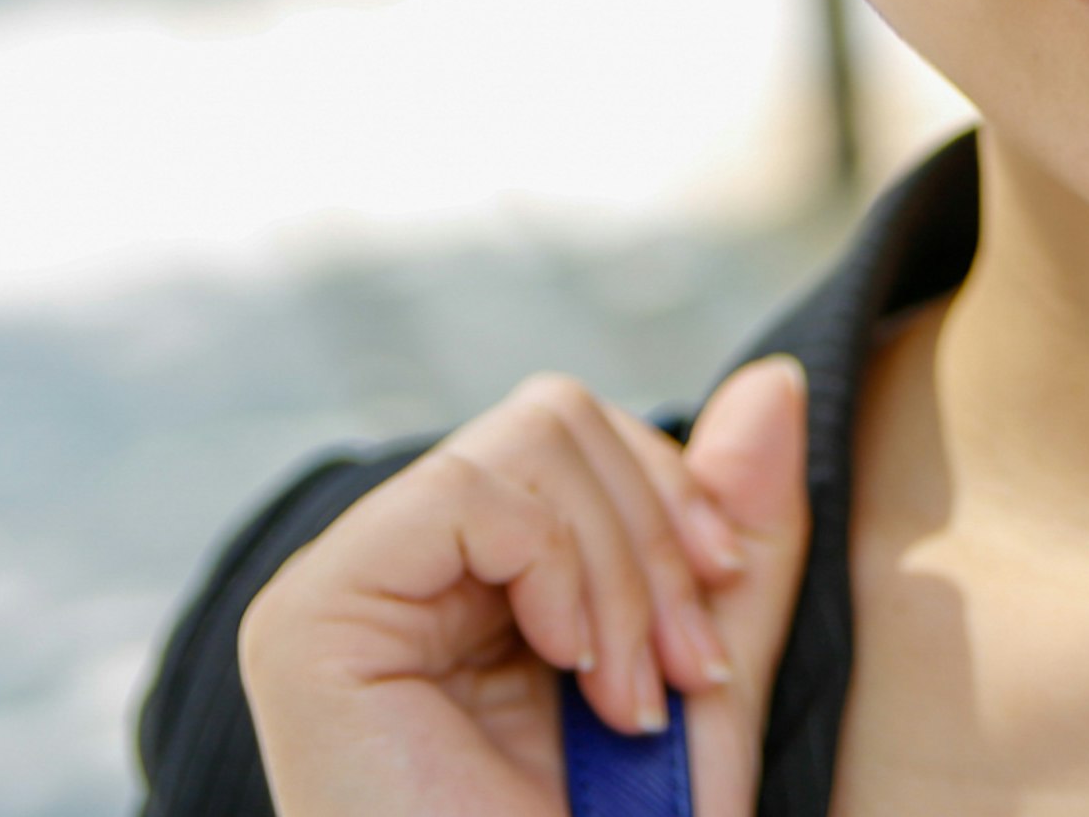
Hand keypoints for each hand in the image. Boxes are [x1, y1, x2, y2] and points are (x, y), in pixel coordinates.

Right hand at [237, 356, 809, 816]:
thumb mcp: (705, 689)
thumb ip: (735, 547)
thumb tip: (777, 383)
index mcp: (461, 588)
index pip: (577, 437)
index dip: (676, 508)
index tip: (711, 645)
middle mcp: (388, 578)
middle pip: (556, 419)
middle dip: (656, 542)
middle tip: (672, 684)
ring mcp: (339, 592)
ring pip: (528, 439)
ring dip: (623, 575)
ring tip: (626, 704)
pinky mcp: (311, 620)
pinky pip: (473, 492)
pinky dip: (564, 572)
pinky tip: (573, 675)